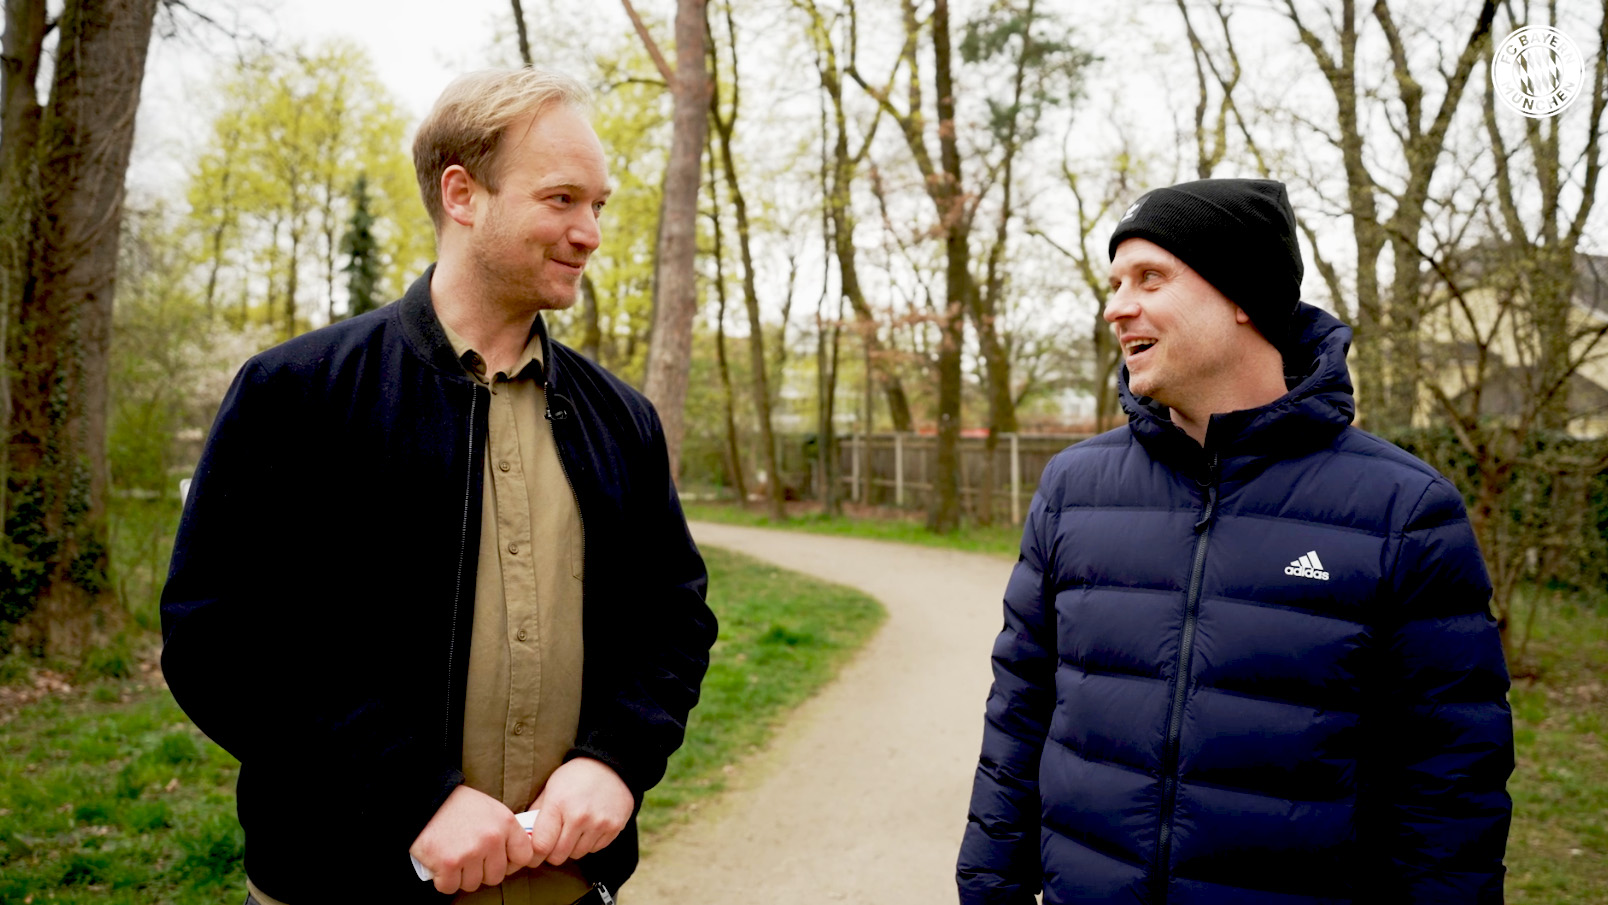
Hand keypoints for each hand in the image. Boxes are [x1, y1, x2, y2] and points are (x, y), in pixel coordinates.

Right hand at [409, 784, 534, 893]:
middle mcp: (492, 838)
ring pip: (473, 884)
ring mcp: (471, 852)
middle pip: (496, 876)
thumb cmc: (456, 805)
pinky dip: (443, 880)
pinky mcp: (448, 864)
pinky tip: (440, 865)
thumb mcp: (490, 810)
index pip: (524, 856)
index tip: (498, 860)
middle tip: (468, 859)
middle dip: (482, 872)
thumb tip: (513, 857)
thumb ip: (503, 831)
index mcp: (506, 823)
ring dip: (461, 877)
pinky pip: (450, 887)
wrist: (425, 799)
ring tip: (453, 858)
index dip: (511, 862)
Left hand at [526, 757, 633, 865]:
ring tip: (573, 830)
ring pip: (576, 855)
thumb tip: (525, 837)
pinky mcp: (613, 828)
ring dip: (572, 848)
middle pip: (558, 856)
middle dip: (552, 853)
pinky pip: (594, 849)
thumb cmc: (575, 777)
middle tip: (554, 842)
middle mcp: (579, 816)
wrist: (611, 766)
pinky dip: (589, 843)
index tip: (534, 855)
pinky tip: (589, 827)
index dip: (534, 855)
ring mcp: (598, 823)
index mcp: (558, 805)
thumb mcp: (550, 788)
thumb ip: (537, 813)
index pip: (541, 846)